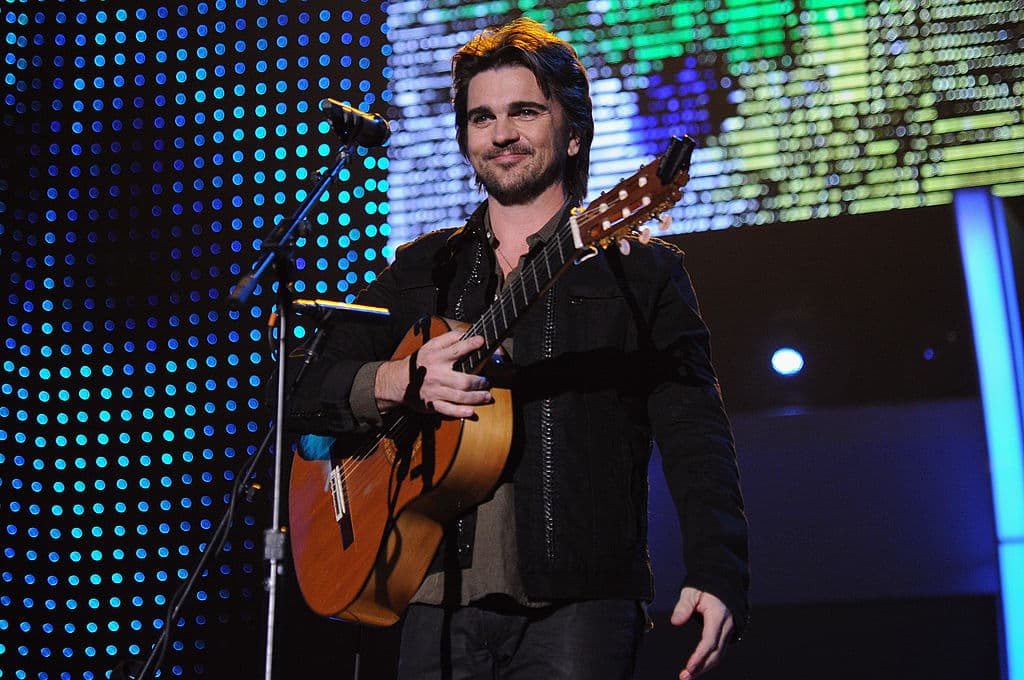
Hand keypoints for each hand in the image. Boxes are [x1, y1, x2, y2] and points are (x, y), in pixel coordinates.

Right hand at [375, 330, 491, 418]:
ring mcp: (435, 391)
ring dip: (476, 397)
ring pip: (459, 396)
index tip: (481, 341)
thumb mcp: (430, 346)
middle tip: (486, 381)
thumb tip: (464, 334)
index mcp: (436, 358)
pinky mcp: (433, 404)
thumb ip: (447, 339)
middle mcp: (437, 375)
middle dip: (478, 382)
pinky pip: (448, 410)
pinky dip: (460, 412)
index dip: (469, 345)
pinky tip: (471, 411)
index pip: (455, 350)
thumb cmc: (419, 363)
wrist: (399, 381)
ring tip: (487, 396)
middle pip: (462, 381)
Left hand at [670, 586, 733, 679]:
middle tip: (684, 677)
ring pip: (719, 654)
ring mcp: (729, 630)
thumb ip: (683, 606)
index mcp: (718, 615)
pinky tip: (698, 666)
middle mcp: (727, 625)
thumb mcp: (691, 591)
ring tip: (688, 675)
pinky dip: (710, 660)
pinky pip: (720, 650)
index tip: (689, 667)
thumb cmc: (705, 584)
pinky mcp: (727, 632)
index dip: (700, 656)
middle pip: (716, 653)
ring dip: (705, 667)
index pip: (710, 641)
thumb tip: (675, 622)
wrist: (722, 579)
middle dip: (701, 667)